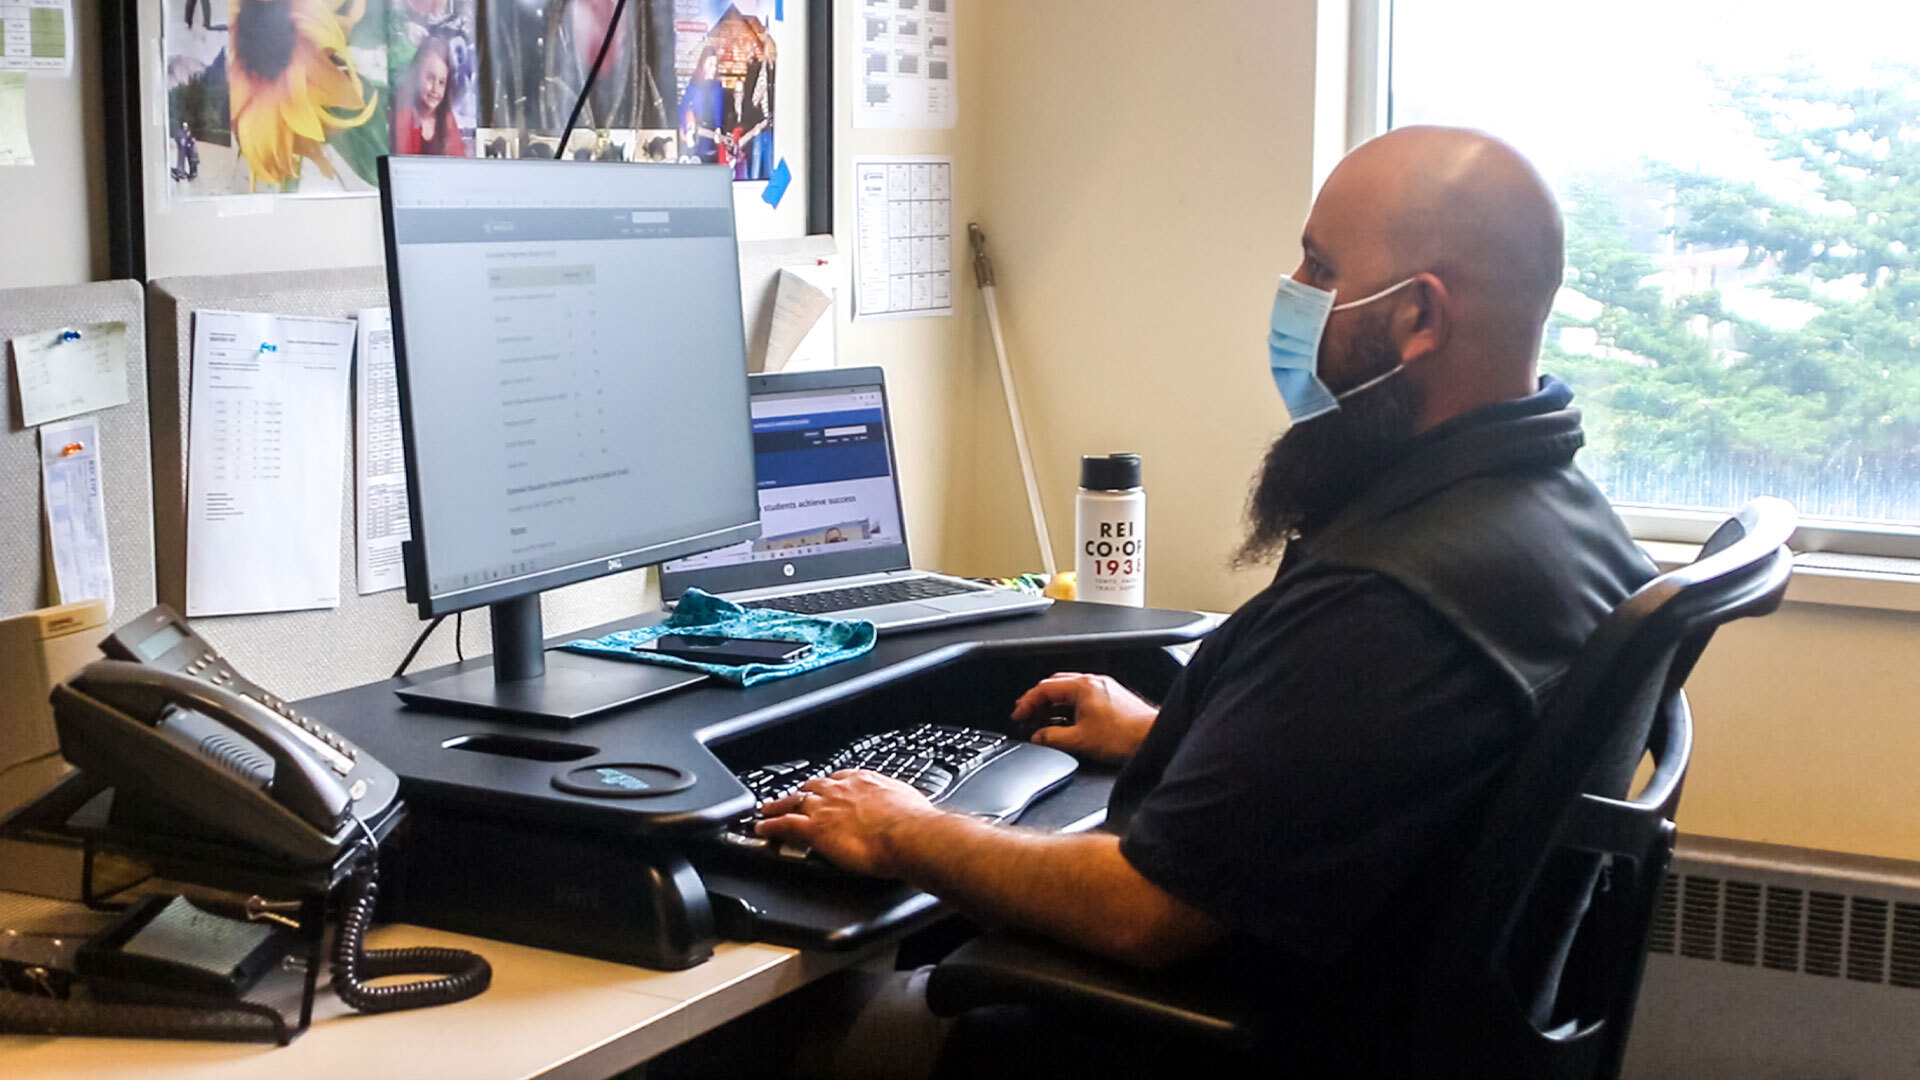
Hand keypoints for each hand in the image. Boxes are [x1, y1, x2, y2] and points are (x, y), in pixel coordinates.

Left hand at [755, 770, 938, 877]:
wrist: (908, 833)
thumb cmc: (914, 821)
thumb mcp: (907, 801)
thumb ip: (897, 802)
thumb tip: (906, 808)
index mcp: (864, 781)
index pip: (840, 779)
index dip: (830, 786)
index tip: (827, 789)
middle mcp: (841, 790)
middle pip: (812, 787)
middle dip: (801, 791)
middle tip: (793, 796)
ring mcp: (825, 807)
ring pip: (793, 802)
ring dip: (778, 806)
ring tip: (766, 810)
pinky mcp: (814, 828)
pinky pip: (784, 825)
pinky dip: (770, 826)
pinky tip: (761, 829)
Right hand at [1009, 673, 1156, 765]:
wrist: (1152, 737)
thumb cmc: (1124, 736)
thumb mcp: (1080, 740)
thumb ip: (1052, 737)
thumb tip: (1037, 737)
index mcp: (1083, 686)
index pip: (1044, 688)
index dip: (1027, 702)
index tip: (1018, 715)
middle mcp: (1093, 682)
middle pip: (1055, 685)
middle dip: (1037, 700)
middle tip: (1027, 715)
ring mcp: (1103, 689)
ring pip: (1069, 691)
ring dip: (1053, 705)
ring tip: (1043, 722)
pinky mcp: (1111, 699)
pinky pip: (1081, 698)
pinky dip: (1068, 708)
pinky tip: (1066, 724)